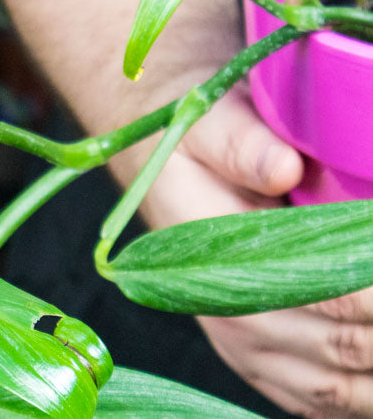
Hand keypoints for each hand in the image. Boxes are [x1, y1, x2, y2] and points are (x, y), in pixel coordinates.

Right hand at [138, 83, 372, 417]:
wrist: (163, 167)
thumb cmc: (195, 142)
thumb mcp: (209, 124)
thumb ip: (240, 143)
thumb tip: (283, 169)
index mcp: (212, 252)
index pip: (321, 291)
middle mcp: (228, 310)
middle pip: (345, 347)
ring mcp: (242, 340)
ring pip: (339, 387)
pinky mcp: (254, 354)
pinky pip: (316, 399)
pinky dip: (359, 398)